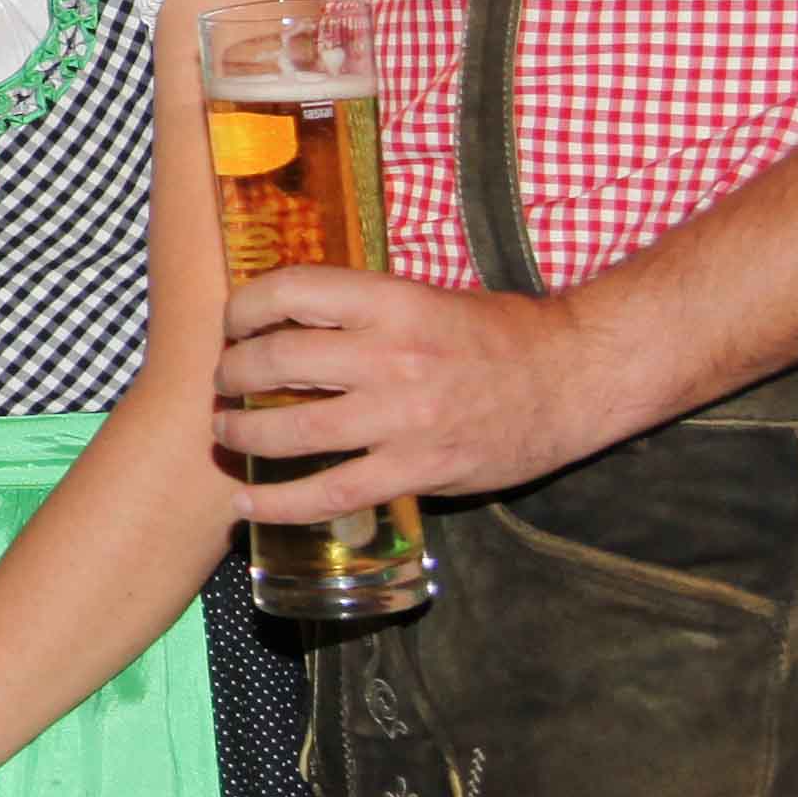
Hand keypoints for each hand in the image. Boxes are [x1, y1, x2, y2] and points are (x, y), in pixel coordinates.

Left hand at [213, 264, 646, 519]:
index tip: (232, 324)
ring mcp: (403, 418)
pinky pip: (331, 493)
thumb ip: (364, 311)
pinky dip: (280, 503)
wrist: (572, 380)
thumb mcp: (428, 298)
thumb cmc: (501, 334)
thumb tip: (290, 321)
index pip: (292, 292)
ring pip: (294, 430)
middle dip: (234, 373)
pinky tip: (247, 504)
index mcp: (394, 302)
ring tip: (225, 436)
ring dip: (243, 436)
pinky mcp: (417, 470)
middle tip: (225, 383)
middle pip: (278, 361)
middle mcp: (392, 356)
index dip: (245, 308)